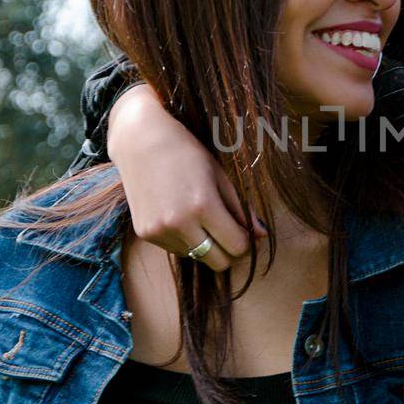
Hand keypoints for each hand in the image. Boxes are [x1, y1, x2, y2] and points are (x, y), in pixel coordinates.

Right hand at [106, 83, 266, 271]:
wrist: (139, 141)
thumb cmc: (187, 153)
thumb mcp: (220, 176)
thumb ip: (242, 209)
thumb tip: (263, 236)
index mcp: (203, 205)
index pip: (237, 246)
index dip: (245, 242)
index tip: (244, 231)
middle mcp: (179, 223)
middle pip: (218, 263)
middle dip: (228, 251)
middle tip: (228, 232)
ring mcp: (159, 231)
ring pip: (197, 257)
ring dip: (205, 245)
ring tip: (198, 217)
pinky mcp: (144, 234)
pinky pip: (177, 250)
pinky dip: (185, 240)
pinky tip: (179, 215)